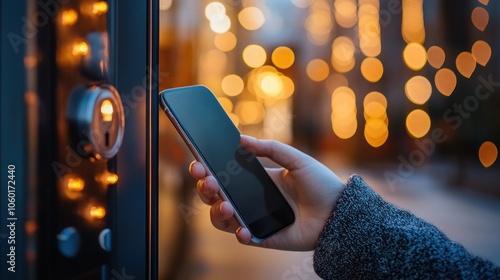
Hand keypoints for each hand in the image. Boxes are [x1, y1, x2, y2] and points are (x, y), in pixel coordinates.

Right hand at [189, 135, 344, 250]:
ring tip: (226, 205)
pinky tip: (244, 229)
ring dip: (217, 212)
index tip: (198, 163)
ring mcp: (255, 218)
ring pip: (223, 218)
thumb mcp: (296, 160)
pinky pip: (244, 237)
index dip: (206, 170)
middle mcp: (251, 199)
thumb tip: (241, 138)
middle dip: (204, 189)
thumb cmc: (320, 183)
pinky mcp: (264, 236)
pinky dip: (240, 234)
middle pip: (215, 196)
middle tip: (207, 181)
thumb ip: (270, 148)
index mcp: (255, 179)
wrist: (339, 211)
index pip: (223, 175)